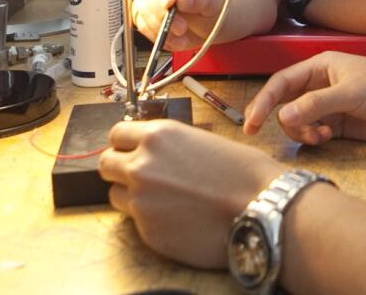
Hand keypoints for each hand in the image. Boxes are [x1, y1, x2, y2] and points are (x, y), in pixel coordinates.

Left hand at [98, 119, 284, 268]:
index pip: (116, 134)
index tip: (131, 149)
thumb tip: (155, 153)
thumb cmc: (243, 173)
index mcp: (157, 136)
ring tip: (163, 199)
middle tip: (141, 175)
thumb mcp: (202, 141)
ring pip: (116, 194)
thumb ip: (169, 146)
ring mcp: (140, 201)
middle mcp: (141, 165)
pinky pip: (136, 222)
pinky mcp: (146, 231)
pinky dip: (150, 219)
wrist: (260, 208)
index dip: (124, 142)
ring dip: (132, 195)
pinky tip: (177, 217)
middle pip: (105, 163)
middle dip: (119, 168)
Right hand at [133, 0, 222, 50]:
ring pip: (144, 10)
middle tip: (182, 28)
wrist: (206, 22)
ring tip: (183, 37)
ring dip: (162, 28)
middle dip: (164, 14)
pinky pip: (143, 25)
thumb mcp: (213, 0)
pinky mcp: (142, 13)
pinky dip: (158, 36)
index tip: (170, 3)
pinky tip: (175, 41)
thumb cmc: (209, 4)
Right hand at [244, 52, 365, 144]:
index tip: (251, 122)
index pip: (281, 82)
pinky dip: (313, 138)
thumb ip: (317, 105)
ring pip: (297, 121)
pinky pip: (312, 132)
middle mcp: (319, 84)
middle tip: (262, 133)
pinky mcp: (338, 124)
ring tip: (320, 136)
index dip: (263, 100)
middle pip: (284, 102)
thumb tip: (283, 116)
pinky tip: (328, 138)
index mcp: (320, 66)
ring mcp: (328, 105)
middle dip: (277, 118)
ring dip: (301, 131)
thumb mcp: (352, 93)